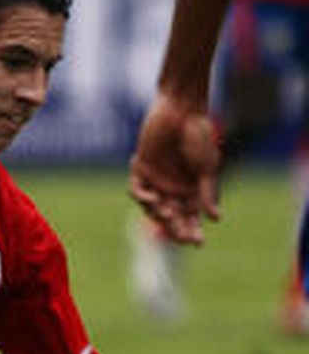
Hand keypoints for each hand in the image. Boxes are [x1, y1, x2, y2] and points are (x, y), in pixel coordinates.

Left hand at [128, 90, 221, 245]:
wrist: (181, 111)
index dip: (194, 230)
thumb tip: (216, 219)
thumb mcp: (207, 167)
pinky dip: (142, 197)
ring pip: (152, 207)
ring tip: (169, 214)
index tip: (198, 243)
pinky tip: (153, 199)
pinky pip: (136, 190)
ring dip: (159, 214)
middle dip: (177, 228)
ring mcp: (155, 179)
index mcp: (192, 188)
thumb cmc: (198, 136)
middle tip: (182, 238)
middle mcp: (172, 187)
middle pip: (172, 216)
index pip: (191, 216)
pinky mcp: (140, 168)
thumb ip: (207, 192)